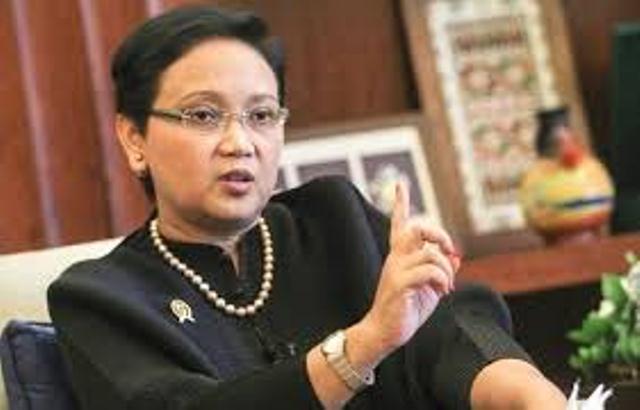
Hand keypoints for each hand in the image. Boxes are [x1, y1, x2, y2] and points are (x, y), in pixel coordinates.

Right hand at [361, 181, 459, 355]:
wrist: (385, 333)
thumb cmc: (405, 310)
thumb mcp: (429, 289)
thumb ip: (441, 271)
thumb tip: (457, 258)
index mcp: (400, 257)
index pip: (399, 224)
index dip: (400, 203)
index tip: (400, 184)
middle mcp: (395, 258)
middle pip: (416, 229)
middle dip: (439, 234)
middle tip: (450, 251)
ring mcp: (395, 270)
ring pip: (429, 252)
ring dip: (446, 268)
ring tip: (447, 285)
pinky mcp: (399, 284)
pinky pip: (428, 271)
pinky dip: (442, 279)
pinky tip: (442, 291)